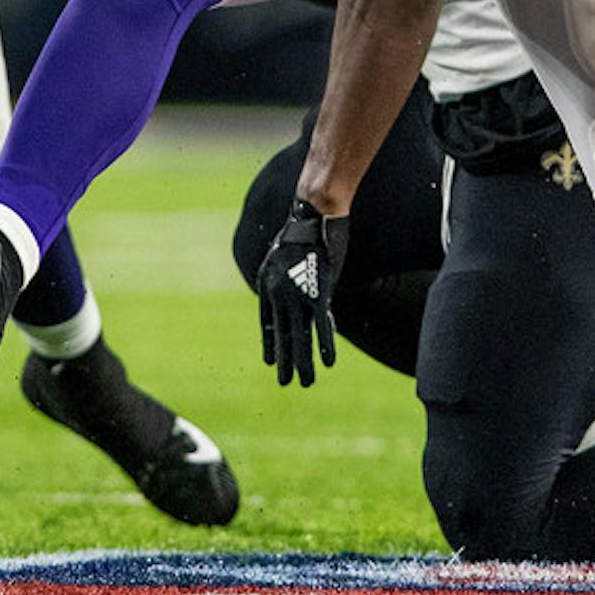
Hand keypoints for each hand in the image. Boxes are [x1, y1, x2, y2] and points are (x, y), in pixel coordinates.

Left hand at [257, 198, 349, 387]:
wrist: (314, 211)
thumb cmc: (305, 229)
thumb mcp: (290, 255)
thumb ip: (292, 276)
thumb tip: (297, 286)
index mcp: (268, 283)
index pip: (268, 322)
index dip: (271, 342)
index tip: (271, 361)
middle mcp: (278, 292)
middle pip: (284, 333)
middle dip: (285, 361)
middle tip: (285, 383)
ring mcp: (297, 293)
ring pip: (300, 336)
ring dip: (303, 362)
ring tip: (304, 383)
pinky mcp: (318, 291)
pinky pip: (321, 325)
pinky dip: (324, 345)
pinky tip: (326, 363)